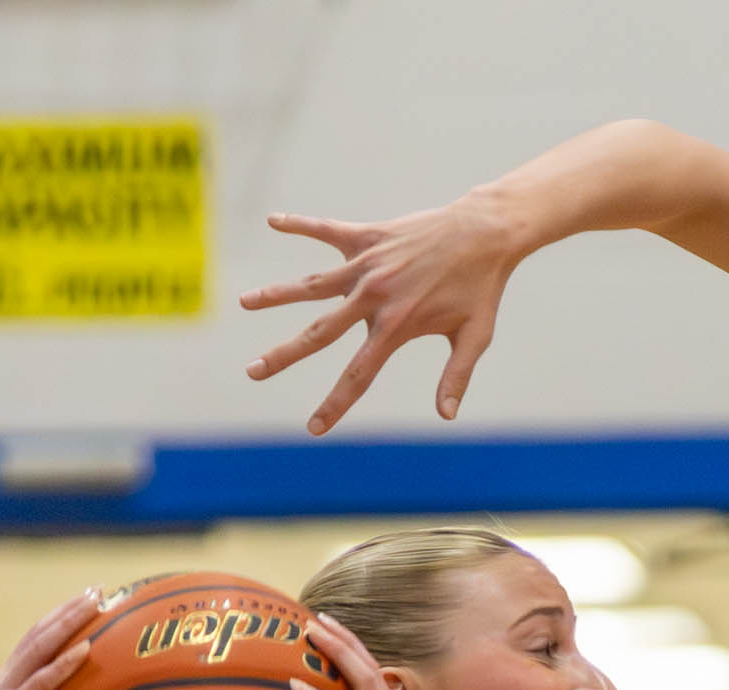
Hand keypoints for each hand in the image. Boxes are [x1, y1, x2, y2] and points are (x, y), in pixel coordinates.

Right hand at [242, 189, 527, 434]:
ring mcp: (367, 266)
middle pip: (319, 333)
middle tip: (252, 371)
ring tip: (244, 302)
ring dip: (276, 294)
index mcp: (396, 327)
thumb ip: (456, 376)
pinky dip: (300, 225)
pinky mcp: (368, 237)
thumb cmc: (481, 289)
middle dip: (284, 355)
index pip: (358, 375)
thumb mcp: (474, 336)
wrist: (485, 234)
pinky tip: (272, 221)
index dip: (335, 405)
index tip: (313, 429)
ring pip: (312, 284)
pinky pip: (326, 230)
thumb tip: (446, 416)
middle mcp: (373, 297)